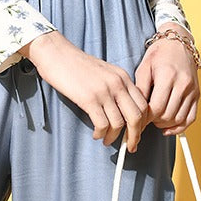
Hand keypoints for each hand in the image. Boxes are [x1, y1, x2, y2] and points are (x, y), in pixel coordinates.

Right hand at [23, 31, 151, 150]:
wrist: (56, 54)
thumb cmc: (76, 65)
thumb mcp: (104, 73)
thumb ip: (115, 87)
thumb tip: (121, 112)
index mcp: (124, 77)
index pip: (143, 104)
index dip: (143, 123)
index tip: (136, 133)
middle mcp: (118, 84)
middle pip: (137, 116)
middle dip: (135, 136)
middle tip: (130, 146)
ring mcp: (104, 91)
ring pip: (120, 123)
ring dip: (114, 138)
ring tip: (106, 140)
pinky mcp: (89, 99)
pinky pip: (103, 124)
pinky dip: (101, 134)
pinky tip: (96, 134)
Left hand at [134, 34, 199, 135]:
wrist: (179, 43)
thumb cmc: (159, 54)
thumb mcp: (144, 67)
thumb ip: (140, 89)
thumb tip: (136, 110)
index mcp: (168, 76)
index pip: (156, 107)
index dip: (145, 118)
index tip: (137, 118)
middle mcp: (183, 84)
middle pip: (167, 115)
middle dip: (154, 121)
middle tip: (145, 119)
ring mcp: (192, 90)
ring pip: (179, 119)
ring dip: (165, 125)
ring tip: (155, 120)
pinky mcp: (197, 94)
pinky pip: (191, 118)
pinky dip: (180, 127)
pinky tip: (168, 127)